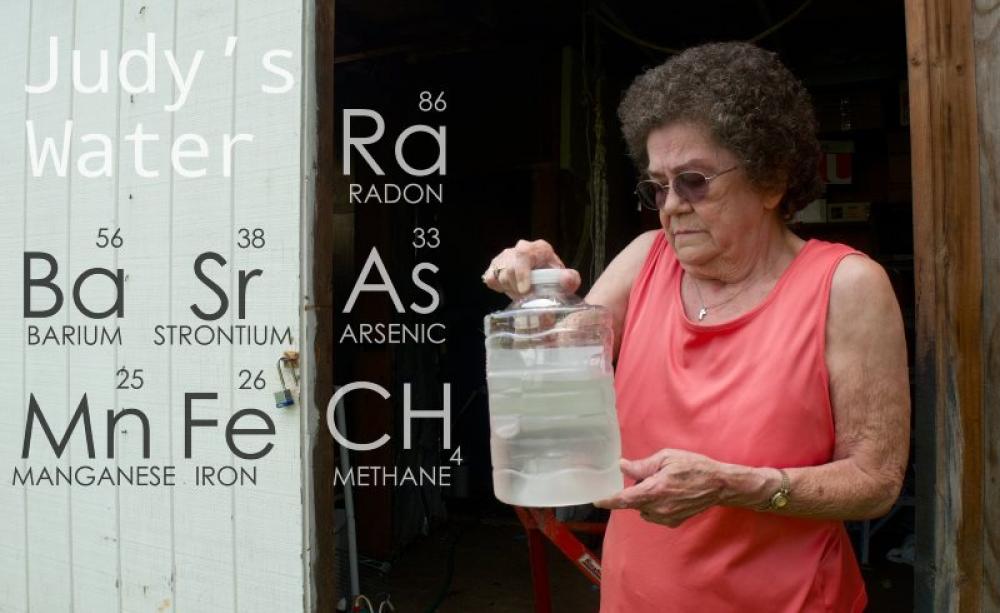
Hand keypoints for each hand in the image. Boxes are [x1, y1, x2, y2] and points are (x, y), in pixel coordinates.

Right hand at [482, 239, 580, 297]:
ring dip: (510, 290)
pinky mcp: (494, 266)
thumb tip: (566, 280)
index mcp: (539, 248)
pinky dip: (500, 288)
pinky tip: (511, 289)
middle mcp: (520, 248)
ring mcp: (505, 256)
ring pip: (500, 276)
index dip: (522, 274)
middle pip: (510, 269)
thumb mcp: (566, 279)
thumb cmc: (555, 279)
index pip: (524, 256)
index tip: (524, 290)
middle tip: (526, 299)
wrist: (543, 277)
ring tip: (521, 294)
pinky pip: (491, 279)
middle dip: (517, 289)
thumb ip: (570, 280)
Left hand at [594, 449, 730, 527]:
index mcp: (654, 491)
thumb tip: (623, 466)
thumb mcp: (666, 458)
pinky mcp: (674, 522)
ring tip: (663, 485)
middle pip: (634, 503)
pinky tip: (670, 494)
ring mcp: (666, 517)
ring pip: (644, 509)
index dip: (608, 500)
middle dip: (636, 491)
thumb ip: (642, 466)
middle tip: (650, 476)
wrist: (719, 485)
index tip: (596, 500)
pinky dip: (656, 505)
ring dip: (646, 499)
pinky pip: (655, 514)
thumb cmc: (694, 467)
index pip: (624, 500)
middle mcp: (658, 508)